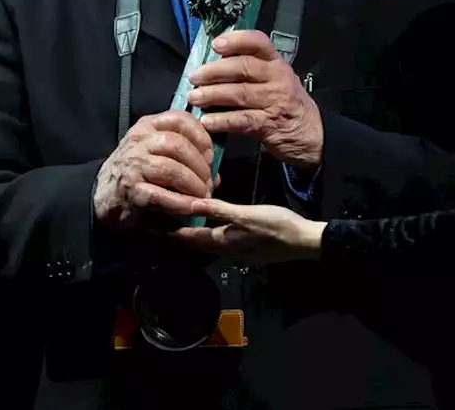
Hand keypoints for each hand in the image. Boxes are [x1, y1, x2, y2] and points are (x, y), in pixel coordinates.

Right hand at [93, 110, 214, 228]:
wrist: (103, 196)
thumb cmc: (137, 173)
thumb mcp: (156, 153)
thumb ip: (184, 156)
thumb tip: (215, 173)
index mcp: (148, 126)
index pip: (179, 119)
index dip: (201, 136)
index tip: (210, 154)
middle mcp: (139, 141)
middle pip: (178, 145)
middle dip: (200, 165)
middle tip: (209, 181)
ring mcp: (133, 165)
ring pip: (172, 169)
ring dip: (193, 184)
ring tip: (203, 196)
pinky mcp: (131, 190)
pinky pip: (161, 195)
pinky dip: (181, 203)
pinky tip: (192, 208)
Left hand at [170, 198, 326, 263]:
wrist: (304, 242)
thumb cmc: (276, 225)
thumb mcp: (247, 214)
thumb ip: (220, 210)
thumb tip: (191, 203)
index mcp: (223, 241)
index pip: (189, 238)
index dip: (169, 231)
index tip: (150, 224)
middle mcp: (226, 250)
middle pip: (195, 243)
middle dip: (177, 233)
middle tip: (159, 222)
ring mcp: (237, 251)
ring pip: (207, 242)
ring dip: (193, 234)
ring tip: (180, 221)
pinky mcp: (246, 248)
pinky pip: (219, 241)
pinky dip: (208, 233)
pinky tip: (211, 225)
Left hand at [186, 30, 323, 167]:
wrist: (312, 134)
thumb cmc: (285, 102)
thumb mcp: (275, 79)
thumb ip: (250, 70)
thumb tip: (212, 64)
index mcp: (276, 62)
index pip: (258, 42)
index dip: (236, 40)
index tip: (216, 44)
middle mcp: (278, 78)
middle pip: (244, 67)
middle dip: (215, 71)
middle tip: (194, 77)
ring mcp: (275, 101)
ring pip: (240, 93)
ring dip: (213, 95)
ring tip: (194, 98)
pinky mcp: (269, 125)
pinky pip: (242, 120)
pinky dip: (222, 121)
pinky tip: (206, 122)